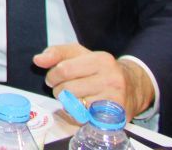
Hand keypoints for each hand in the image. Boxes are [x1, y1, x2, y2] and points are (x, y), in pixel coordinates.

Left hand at [35, 44, 154, 119]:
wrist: (133, 87)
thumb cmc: (100, 69)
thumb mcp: (80, 54)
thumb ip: (57, 53)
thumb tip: (37, 60)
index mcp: (101, 60)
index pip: (64, 69)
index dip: (52, 76)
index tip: (51, 78)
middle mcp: (111, 79)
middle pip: (68, 89)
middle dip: (58, 90)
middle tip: (62, 89)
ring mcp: (115, 99)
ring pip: (75, 104)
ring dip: (67, 102)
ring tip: (73, 96)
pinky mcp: (115, 117)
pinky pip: (84, 118)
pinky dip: (78, 114)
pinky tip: (82, 106)